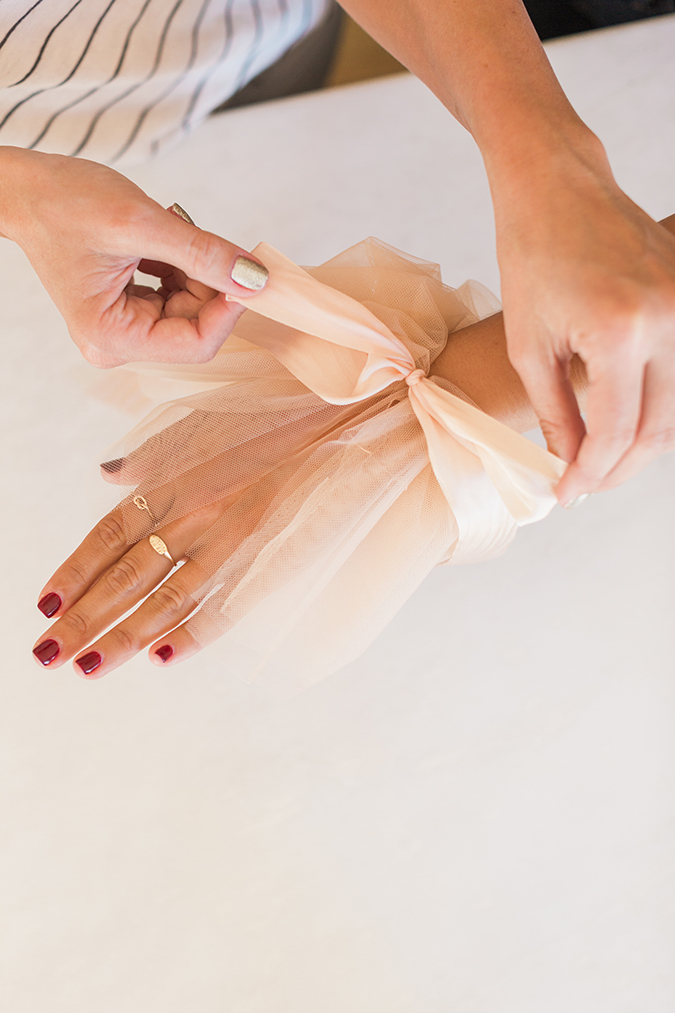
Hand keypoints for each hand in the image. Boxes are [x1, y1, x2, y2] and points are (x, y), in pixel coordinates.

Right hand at [0, 146, 267, 366]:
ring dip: (193, 269)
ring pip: (190, 307)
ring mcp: (124, 329)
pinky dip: (180, 266)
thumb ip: (202, 253)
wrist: (26, 189)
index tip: (249, 272)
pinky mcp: (130, 310)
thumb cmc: (63, 203)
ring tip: (166, 231)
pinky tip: (159, 240)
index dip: (228, 309)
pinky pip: (176, 295)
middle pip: (194, 324)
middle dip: (207, 281)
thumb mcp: (141, 223)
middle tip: (200, 235)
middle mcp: (117, 344)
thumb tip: (254, 278)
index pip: (196, 344)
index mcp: (112, 338)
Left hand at [32, 391, 347, 675]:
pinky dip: (191, 635)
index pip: (109, 534)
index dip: (74, 571)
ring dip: (122, 638)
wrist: (346, 433)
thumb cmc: (277, 428)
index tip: (44, 607)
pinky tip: (161, 659)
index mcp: (178, 483)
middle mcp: (196, 515)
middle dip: (84, 619)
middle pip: (126, 575)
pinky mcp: (268, 563)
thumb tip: (109, 475)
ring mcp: (232, 542)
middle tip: (47, 655)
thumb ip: (154, 456)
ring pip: (164, 600)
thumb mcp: (207, 428)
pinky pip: (224, 608)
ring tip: (87, 669)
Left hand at [494, 144, 674, 504]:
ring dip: (639, 443)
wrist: (559, 186)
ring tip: (598, 460)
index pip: (617, 432)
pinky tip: (620, 422)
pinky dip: (653, 405)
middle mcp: (668, 318)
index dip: (591, 474)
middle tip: (584, 485)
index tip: (567, 494)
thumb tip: (571, 466)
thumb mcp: (529, 346)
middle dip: (619, 468)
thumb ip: (556, 414)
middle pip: (659, 429)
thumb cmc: (531, 258)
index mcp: (620, 331)